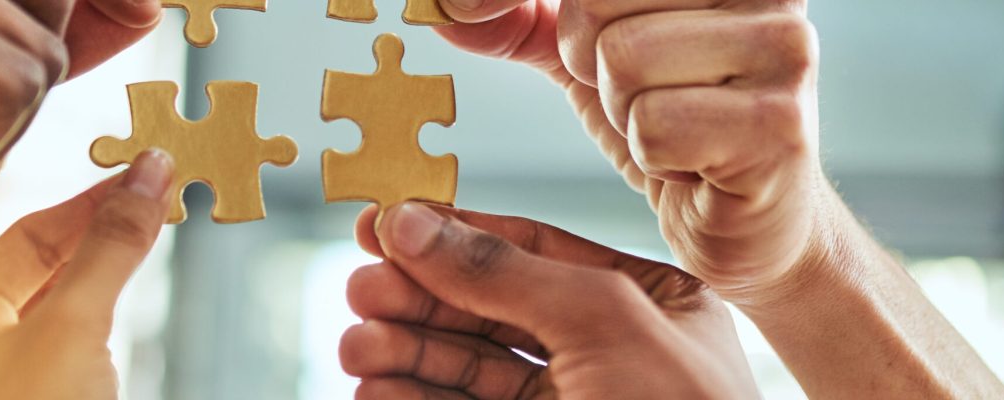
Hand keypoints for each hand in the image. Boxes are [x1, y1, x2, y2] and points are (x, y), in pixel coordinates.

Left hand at [0, 150, 171, 398]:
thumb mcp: (74, 329)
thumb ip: (109, 249)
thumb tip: (146, 174)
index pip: (22, 240)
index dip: (87, 203)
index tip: (143, 170)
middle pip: (39, 267)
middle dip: (101, 229)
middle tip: (158, 189)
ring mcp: (6, 383)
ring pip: (61, 304)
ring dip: (108, 265)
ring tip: (156, 222)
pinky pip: (76, 341)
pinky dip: (109, 308)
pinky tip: (135, 285)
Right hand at [340, 204, 755, 398]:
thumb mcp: (604, 320)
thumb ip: (504, 270)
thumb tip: (413, 223)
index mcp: (646, 305)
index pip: (532, 250)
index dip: (453, 235)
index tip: (382, 224)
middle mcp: (604, 354)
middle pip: (486, 308)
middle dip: (418, 299)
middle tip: (361, 290)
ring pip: (465, 369)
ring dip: (403, 354)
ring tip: (358, 348)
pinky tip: (375, 392)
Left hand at [429, 2, 1003, 396]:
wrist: (748, 219)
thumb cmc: (675, 125)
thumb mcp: (589, 58)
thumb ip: (523, 20)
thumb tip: (444, 6)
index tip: (470, 10)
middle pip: (592, 7)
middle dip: (590, 65)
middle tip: (640, 97)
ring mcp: (783, 49)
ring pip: (621, 62)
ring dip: (625, 114)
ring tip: (671, 129)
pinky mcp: (778, 121)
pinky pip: (653, 125)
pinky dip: (654, 154)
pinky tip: (693, 162)